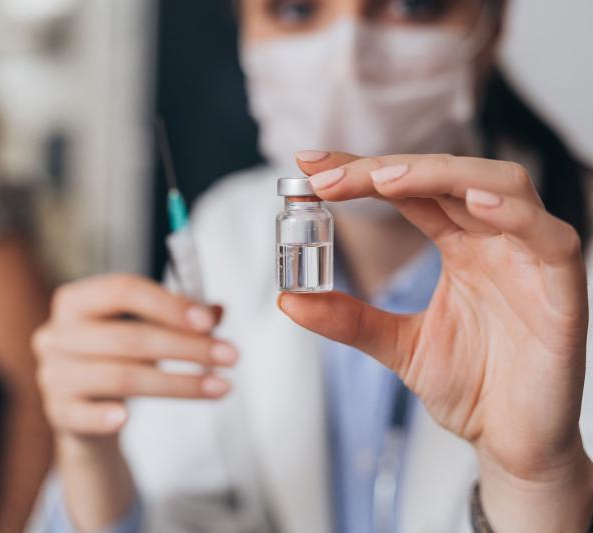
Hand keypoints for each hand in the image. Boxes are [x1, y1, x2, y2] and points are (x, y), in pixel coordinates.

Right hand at [34, 274, 235, 441]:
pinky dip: (105, 416)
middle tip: (231, 355)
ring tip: (220, 386)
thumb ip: (180, 317)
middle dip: (186, 347)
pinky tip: (126, 419)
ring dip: (177, 383)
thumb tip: (217, 311)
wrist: (85, 409)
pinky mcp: (58, 413)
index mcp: (76, 301)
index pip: (123, 291)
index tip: (209, 322)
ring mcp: (53, 375)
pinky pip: (83, 415)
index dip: (169, 304)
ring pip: (120, 377)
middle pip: (128, 337)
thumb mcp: (147, 329)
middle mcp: (57, 334)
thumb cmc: (119, 357)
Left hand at [279, 152, 592, 532]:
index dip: (362, 172)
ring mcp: (530, 259)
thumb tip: (289, 300)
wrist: (511, 441)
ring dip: (441, 174)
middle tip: (328, 177)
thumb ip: (349, 319)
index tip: (310, 167)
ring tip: (385, 179)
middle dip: (386, 168)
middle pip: (445, 177)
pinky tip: (472, 203)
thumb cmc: (471, 387)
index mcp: (461, 245)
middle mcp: (495, 240)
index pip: (410, 190)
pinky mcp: (562, 291)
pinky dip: (514, 214)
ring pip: (500, 185)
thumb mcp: (397, 345)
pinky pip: (550, 238)